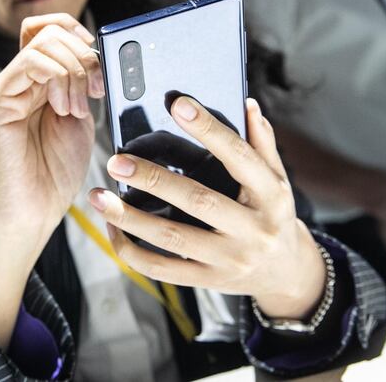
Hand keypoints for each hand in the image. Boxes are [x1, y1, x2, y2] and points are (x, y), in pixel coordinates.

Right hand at [0, 13, 103, 246]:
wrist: (31, 214)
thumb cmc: (54, 174)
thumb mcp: (81, 119)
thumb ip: (83, 85)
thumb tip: (97, 54)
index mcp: (39, 81)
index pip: (51, 27)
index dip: (78, 32)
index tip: (100, 62)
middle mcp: (19, 80)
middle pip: (51, 30)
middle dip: (85, 55)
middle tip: (94, 91)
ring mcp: (6, 88)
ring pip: (44, 42)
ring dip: (74, 70)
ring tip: (77, 108)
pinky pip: (29, 63)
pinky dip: (58, 78)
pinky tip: (63, 109)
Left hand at [88, 97, 326, 319]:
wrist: (286, 273)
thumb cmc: (274, 213)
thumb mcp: (278, 179)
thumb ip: (261, 143)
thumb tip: (245, 104)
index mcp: (271, 195)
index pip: (239, 157)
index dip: (208, 130)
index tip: (178, 105)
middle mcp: (252, 229)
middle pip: (197, 201)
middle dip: (153, 180)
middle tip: (116, 161)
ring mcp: (228, 259)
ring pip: (172, 238)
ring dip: (130, 218)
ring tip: (98, 197)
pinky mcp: (207, 280)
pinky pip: (162, 269)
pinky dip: (132, 251)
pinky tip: (112, 228)